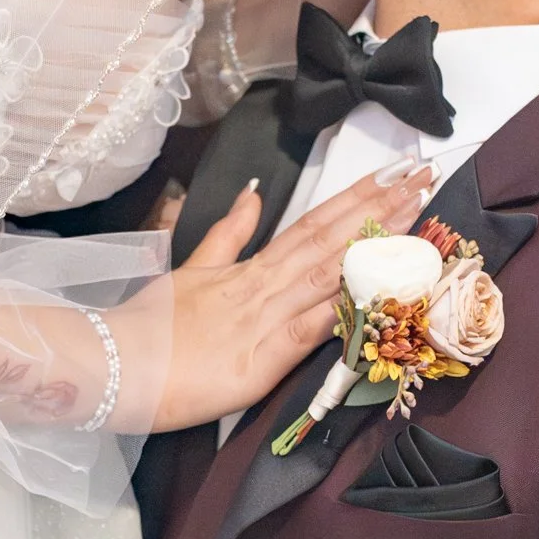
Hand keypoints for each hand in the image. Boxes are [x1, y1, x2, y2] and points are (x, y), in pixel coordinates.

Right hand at [143, 163, 433, 433]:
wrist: (116, 364)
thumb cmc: (150, 326)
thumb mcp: (192, 269)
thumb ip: (228, 233)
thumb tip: (252, 192)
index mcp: (252, 267)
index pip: (314, 224)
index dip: (356, 198)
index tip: (393, 174)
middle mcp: (265, 285)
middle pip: (331, 239)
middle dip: (380, 207)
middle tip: (422, 176)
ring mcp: (266, 318)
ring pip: (330, 272)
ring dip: (376, 242)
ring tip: (414, 215)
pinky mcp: (263, 358)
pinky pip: (313, 329)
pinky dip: (347, 309)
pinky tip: (381, 290)